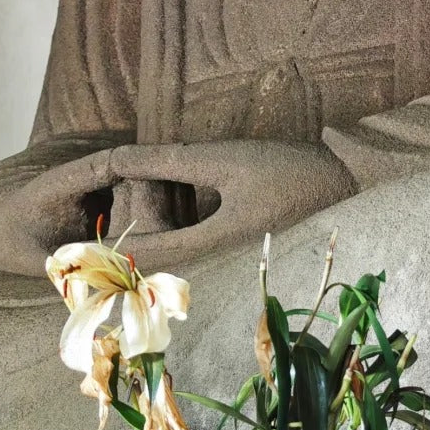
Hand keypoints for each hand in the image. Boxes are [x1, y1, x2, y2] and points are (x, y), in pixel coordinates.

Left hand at [106, 139, 355, 271]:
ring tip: (139, 188)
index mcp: (210, 251)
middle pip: (153, 262)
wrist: (353, 188)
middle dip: (129, 230)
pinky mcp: (239, 257)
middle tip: (117, 193)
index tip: (75, 240)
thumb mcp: (228, 160)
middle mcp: (217, 269)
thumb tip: (121, 159)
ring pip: (172, 257)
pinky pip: (193, 251)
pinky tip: (174, 199)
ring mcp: (229, 267)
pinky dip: (175, 230)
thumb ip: (171, 162)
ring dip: (152, 229)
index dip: (103, 253)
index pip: (139, 261)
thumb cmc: (293, 173)